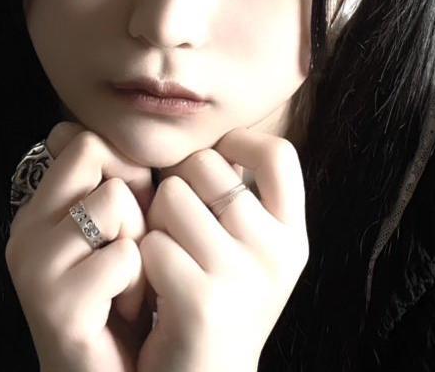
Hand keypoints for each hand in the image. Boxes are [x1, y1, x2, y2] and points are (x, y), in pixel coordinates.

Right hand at [5, 122, 155, 371]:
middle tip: (128, 247)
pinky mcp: (56, 305)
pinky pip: (125, 256)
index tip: (127, 214)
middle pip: (95, 152)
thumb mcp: (119, 228)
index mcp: (36, 209)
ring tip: (126, 284)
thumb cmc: (122, 299)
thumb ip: (111, 179)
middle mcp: (25, 230)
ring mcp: (34, 266)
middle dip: (131, 196)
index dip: (122, 166)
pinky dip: (139, 284)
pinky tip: (122, 312)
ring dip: (139, 244)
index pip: (82, 139)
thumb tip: (88, 129)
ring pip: (115, 201)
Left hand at [136, 127, 307, 371]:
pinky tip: (154, 287)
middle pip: (207, 166)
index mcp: (292, 234)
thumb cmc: (215, 298)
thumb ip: (234, 194)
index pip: (280, 154)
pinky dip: (142, 260)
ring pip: (171, 198)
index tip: (215, 158)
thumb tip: (200, 130)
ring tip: (166, 256)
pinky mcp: (204, 303)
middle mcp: (278, 253)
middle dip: (177, 184)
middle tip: (175, 223)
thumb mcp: (246, 248)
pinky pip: (153, 243)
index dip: (239, 142)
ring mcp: (244, 278)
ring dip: (155, 222)